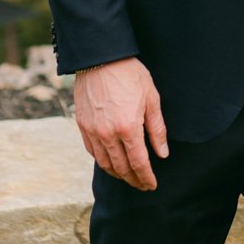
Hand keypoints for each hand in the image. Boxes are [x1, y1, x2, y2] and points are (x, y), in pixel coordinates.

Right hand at [73, 58, 167, 190]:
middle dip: (133, 180)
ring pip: (105, 163)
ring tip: (127, 177)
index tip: (151, 185)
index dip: (146, 177)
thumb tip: (162, 153)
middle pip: (121, 168)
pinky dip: (102, 161)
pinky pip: (92, 151)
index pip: (139, 163)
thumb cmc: (130, 74)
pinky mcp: (82, 125)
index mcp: (128, 128)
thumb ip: (157, 129)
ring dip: (117, 174)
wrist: (100, 57)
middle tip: (141, 185)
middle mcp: (108, 134)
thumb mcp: (151, 99)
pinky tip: (110, 161)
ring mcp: (93, 131)